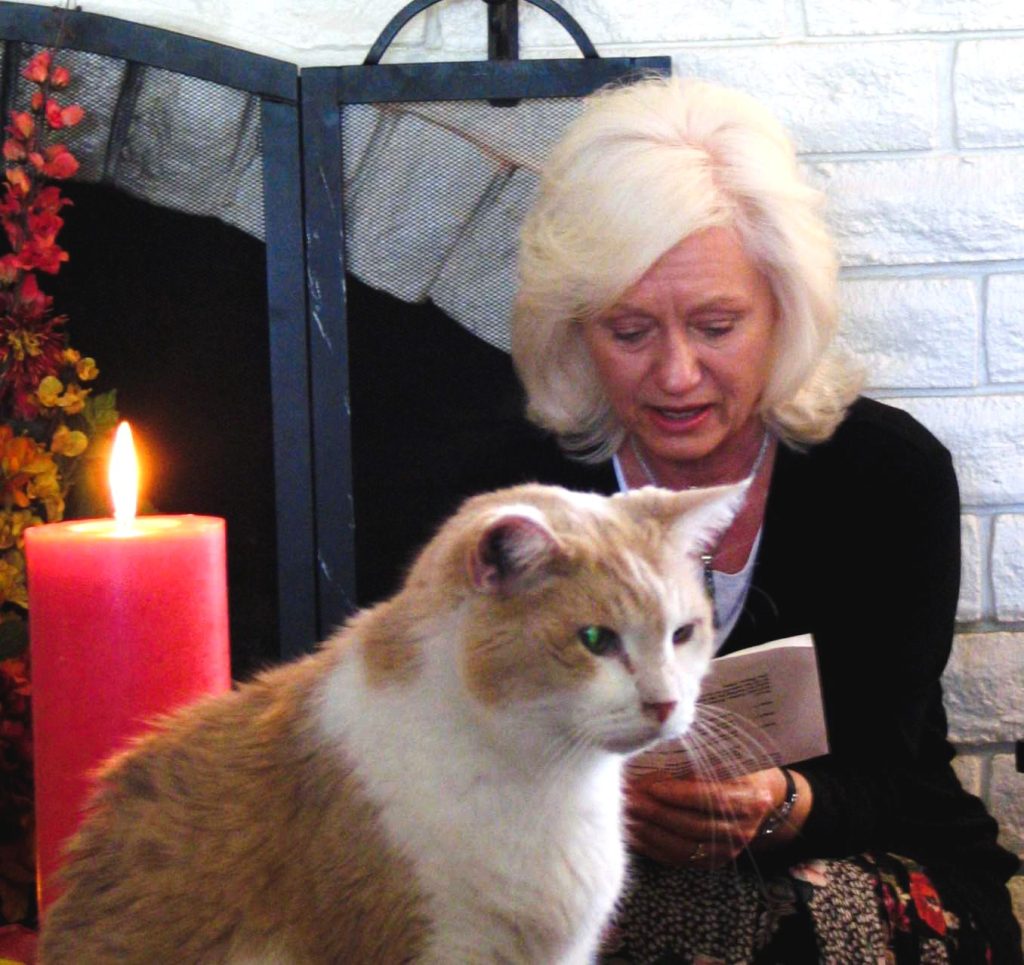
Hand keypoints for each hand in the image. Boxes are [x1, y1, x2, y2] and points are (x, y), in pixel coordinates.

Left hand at [624, 767, 792, 868]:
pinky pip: (677, 858)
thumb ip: (694, 768)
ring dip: (649, 831)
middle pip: (693, 824)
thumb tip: (650, 770)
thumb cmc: (736, 769)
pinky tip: (632, 834)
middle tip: (628, 799)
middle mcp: (741, 829)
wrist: (761, 796)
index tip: (651, 785)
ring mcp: (727, 850)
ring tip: (624, 815)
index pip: (712, 799)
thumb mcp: (725, 760)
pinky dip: (652, 847)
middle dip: (656, 812)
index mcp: (750, 799)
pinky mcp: (712, 862)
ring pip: (683, 846)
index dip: (680, 793)